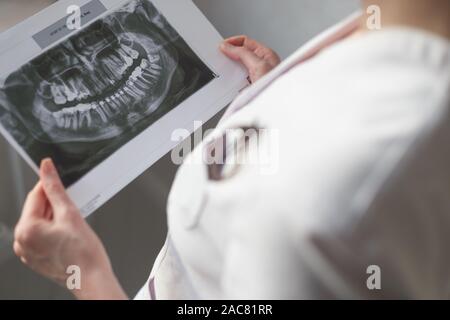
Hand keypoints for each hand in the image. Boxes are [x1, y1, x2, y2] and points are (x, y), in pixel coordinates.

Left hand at [13, 159, 126, 299]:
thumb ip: (55, 188)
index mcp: (27, 230)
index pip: (35, 196)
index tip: (58, 176)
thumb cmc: (84, 254)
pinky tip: (69, 233)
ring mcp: (28, 251)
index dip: (49, 184)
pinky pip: (42, 235)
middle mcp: (22, 242)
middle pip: (37, 209)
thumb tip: (46, 169)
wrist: (92, 278)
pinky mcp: (36, 257)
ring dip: (55, 217)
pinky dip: (54, 230)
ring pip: (41, 222)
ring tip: (73, 225)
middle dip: (54, 204)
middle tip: (73, 209)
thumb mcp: (70, 214)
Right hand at [220, 35, 280, 82]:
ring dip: (231, 70)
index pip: (246, 42)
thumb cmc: (275, 87)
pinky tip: (231, 83)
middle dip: (230, 55)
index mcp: (267, 55)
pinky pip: (238, 81)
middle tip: (221, 58)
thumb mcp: (258, 65)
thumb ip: (243, 54)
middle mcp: (262, 64)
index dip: (233, 42)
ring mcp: (256, 76)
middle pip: (241, 54)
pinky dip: (232, 81)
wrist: (275, 107)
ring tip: (225, 71)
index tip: (222, 47)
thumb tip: (229, 47)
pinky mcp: (250, 87)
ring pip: (239, 68)